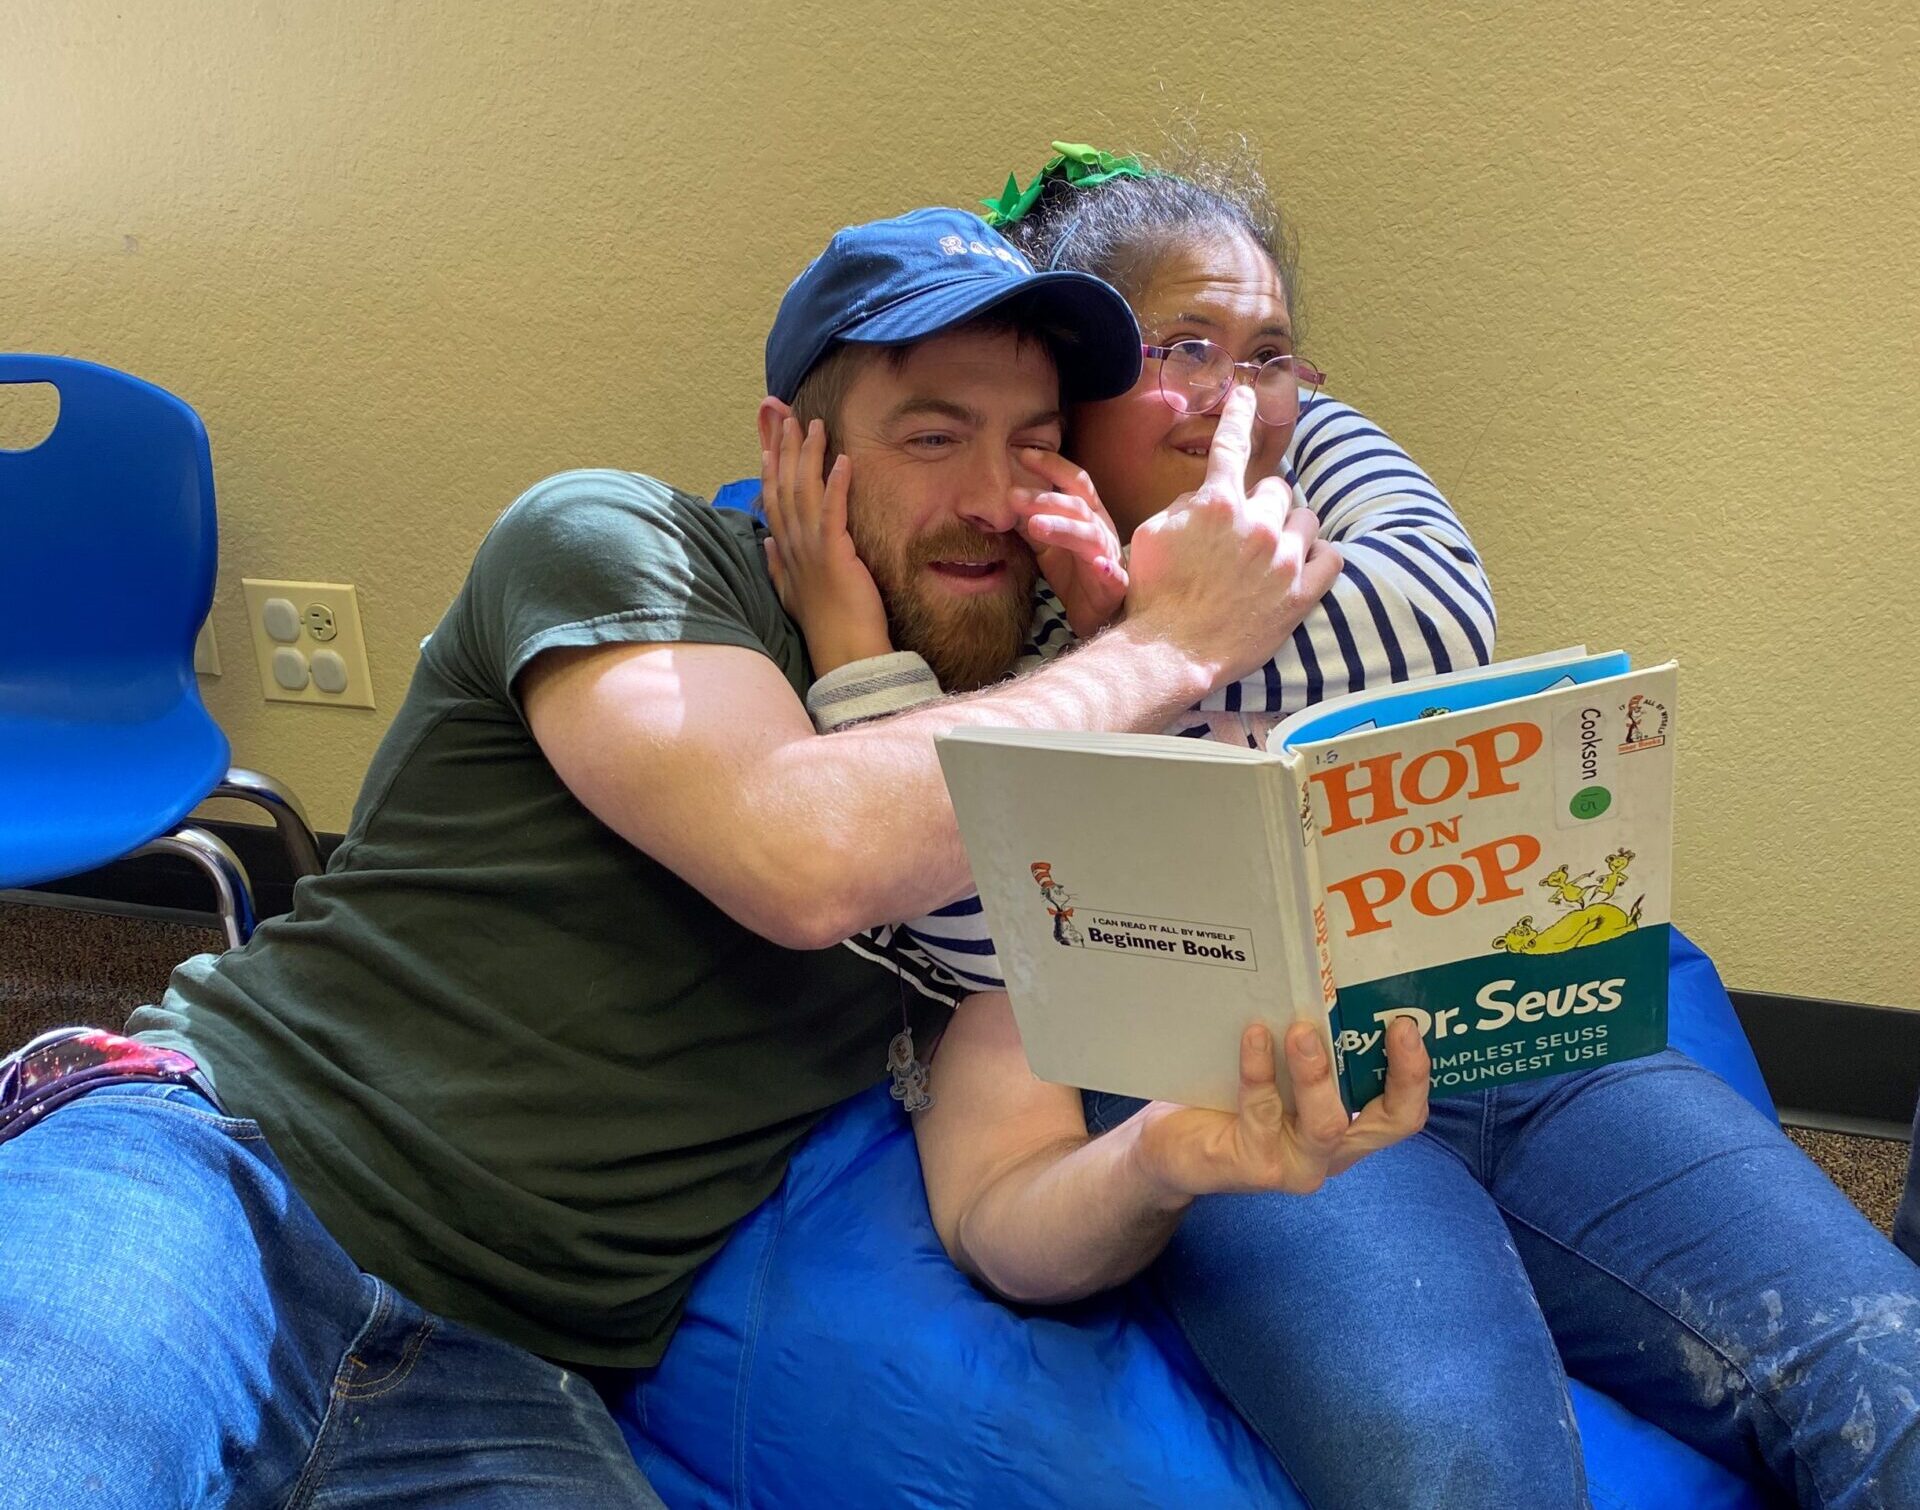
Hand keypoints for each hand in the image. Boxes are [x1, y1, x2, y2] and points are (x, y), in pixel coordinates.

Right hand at [761, 417, 891, 675]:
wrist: (843, 649)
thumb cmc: (825, 621)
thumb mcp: (791, 590)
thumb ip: (776, 564)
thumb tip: (766, 543)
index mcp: (784, 550)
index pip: (773, 498)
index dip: (771, 465)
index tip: (771, 439)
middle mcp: (792, 544)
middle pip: (784, 485)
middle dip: (785, 447)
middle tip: (787, 415)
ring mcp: (811, 547)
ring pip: (805, 491)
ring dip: (809, 455)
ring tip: (814, 425)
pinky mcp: (835, 553)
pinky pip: (833, 511)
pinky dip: (836, 483)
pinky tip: (842, 459)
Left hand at [1009, 449, 1128, 639]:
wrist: (1096, 613)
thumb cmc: (1074, 572)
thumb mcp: (1047, 544)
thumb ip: (1031, 522)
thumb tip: (1003, 501)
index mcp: (1088, 515)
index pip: (1073, 482)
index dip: (1052, 465)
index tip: (1021, 454)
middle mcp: (1101, 529)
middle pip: (1077, 506)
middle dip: (1045, 499)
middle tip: (1012, 496)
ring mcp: (1109, 557)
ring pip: (1090, 537)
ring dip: (1065, 529)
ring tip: (1036, 526)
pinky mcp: (1115, 586)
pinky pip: (1114, 576)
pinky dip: (1108, 570)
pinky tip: (1099, 566)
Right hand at [1122, 385, 1343, 691]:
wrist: (1171, 652)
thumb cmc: (1153, 595)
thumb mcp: (1152, 535)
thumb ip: (1184, 506)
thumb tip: (1206, 497)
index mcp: (1217, 503)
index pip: (1232, 443)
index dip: (1240, 413)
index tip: (1248, 394)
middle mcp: (1257, 524)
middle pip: (1277, 488)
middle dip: (1262, 503)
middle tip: (1244, 530)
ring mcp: (1284, 559)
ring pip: (1306, 518)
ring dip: (1291, 528)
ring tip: (1272, 551)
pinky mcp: (1301, 594)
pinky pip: (1331, 558)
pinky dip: (1318, 557)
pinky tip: (1302, 565)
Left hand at [1132, 1016, 1428, 1200]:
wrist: (1174, 1149)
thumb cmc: (1231, 1101)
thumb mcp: (1279, 1075)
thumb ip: (1307, 1046)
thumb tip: (1321, 978)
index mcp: (1348, 1128)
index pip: (1402, 1112)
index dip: (1416, 1073)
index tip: (1409, 1024)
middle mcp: (1332, 1151)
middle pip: (1388, 1123)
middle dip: (1401, 1074)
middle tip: (1396, 1025)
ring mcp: (1297, 1164)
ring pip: (1325, 1123)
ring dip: (1317, 1072)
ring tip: (1302, 1030)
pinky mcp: (1257, 1165)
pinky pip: (1264, 1113)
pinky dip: (1260, 1071)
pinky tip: (1254, 1036)